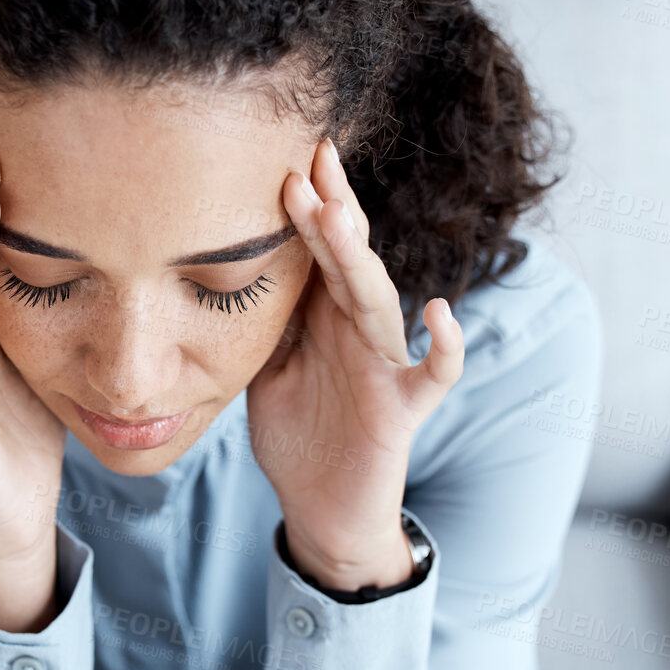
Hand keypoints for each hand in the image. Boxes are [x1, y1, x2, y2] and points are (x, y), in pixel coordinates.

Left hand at [247, 137, 464, 591]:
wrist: (322, 510)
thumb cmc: (298, 435)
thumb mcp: (263, 370)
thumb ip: (260, 322)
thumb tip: (224, 271)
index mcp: (324, 318)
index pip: (319, 253)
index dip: (309, 209)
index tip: (289, 159)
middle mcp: (358, 332)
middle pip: (349, 262)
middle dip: (332, 213)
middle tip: (312, 162)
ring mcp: (384, 367)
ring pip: (378, 303)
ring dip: (359, 261)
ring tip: (341, 218)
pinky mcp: (402, 410)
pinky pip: (432, 375)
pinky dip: (445, 347)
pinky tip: (441, 313)